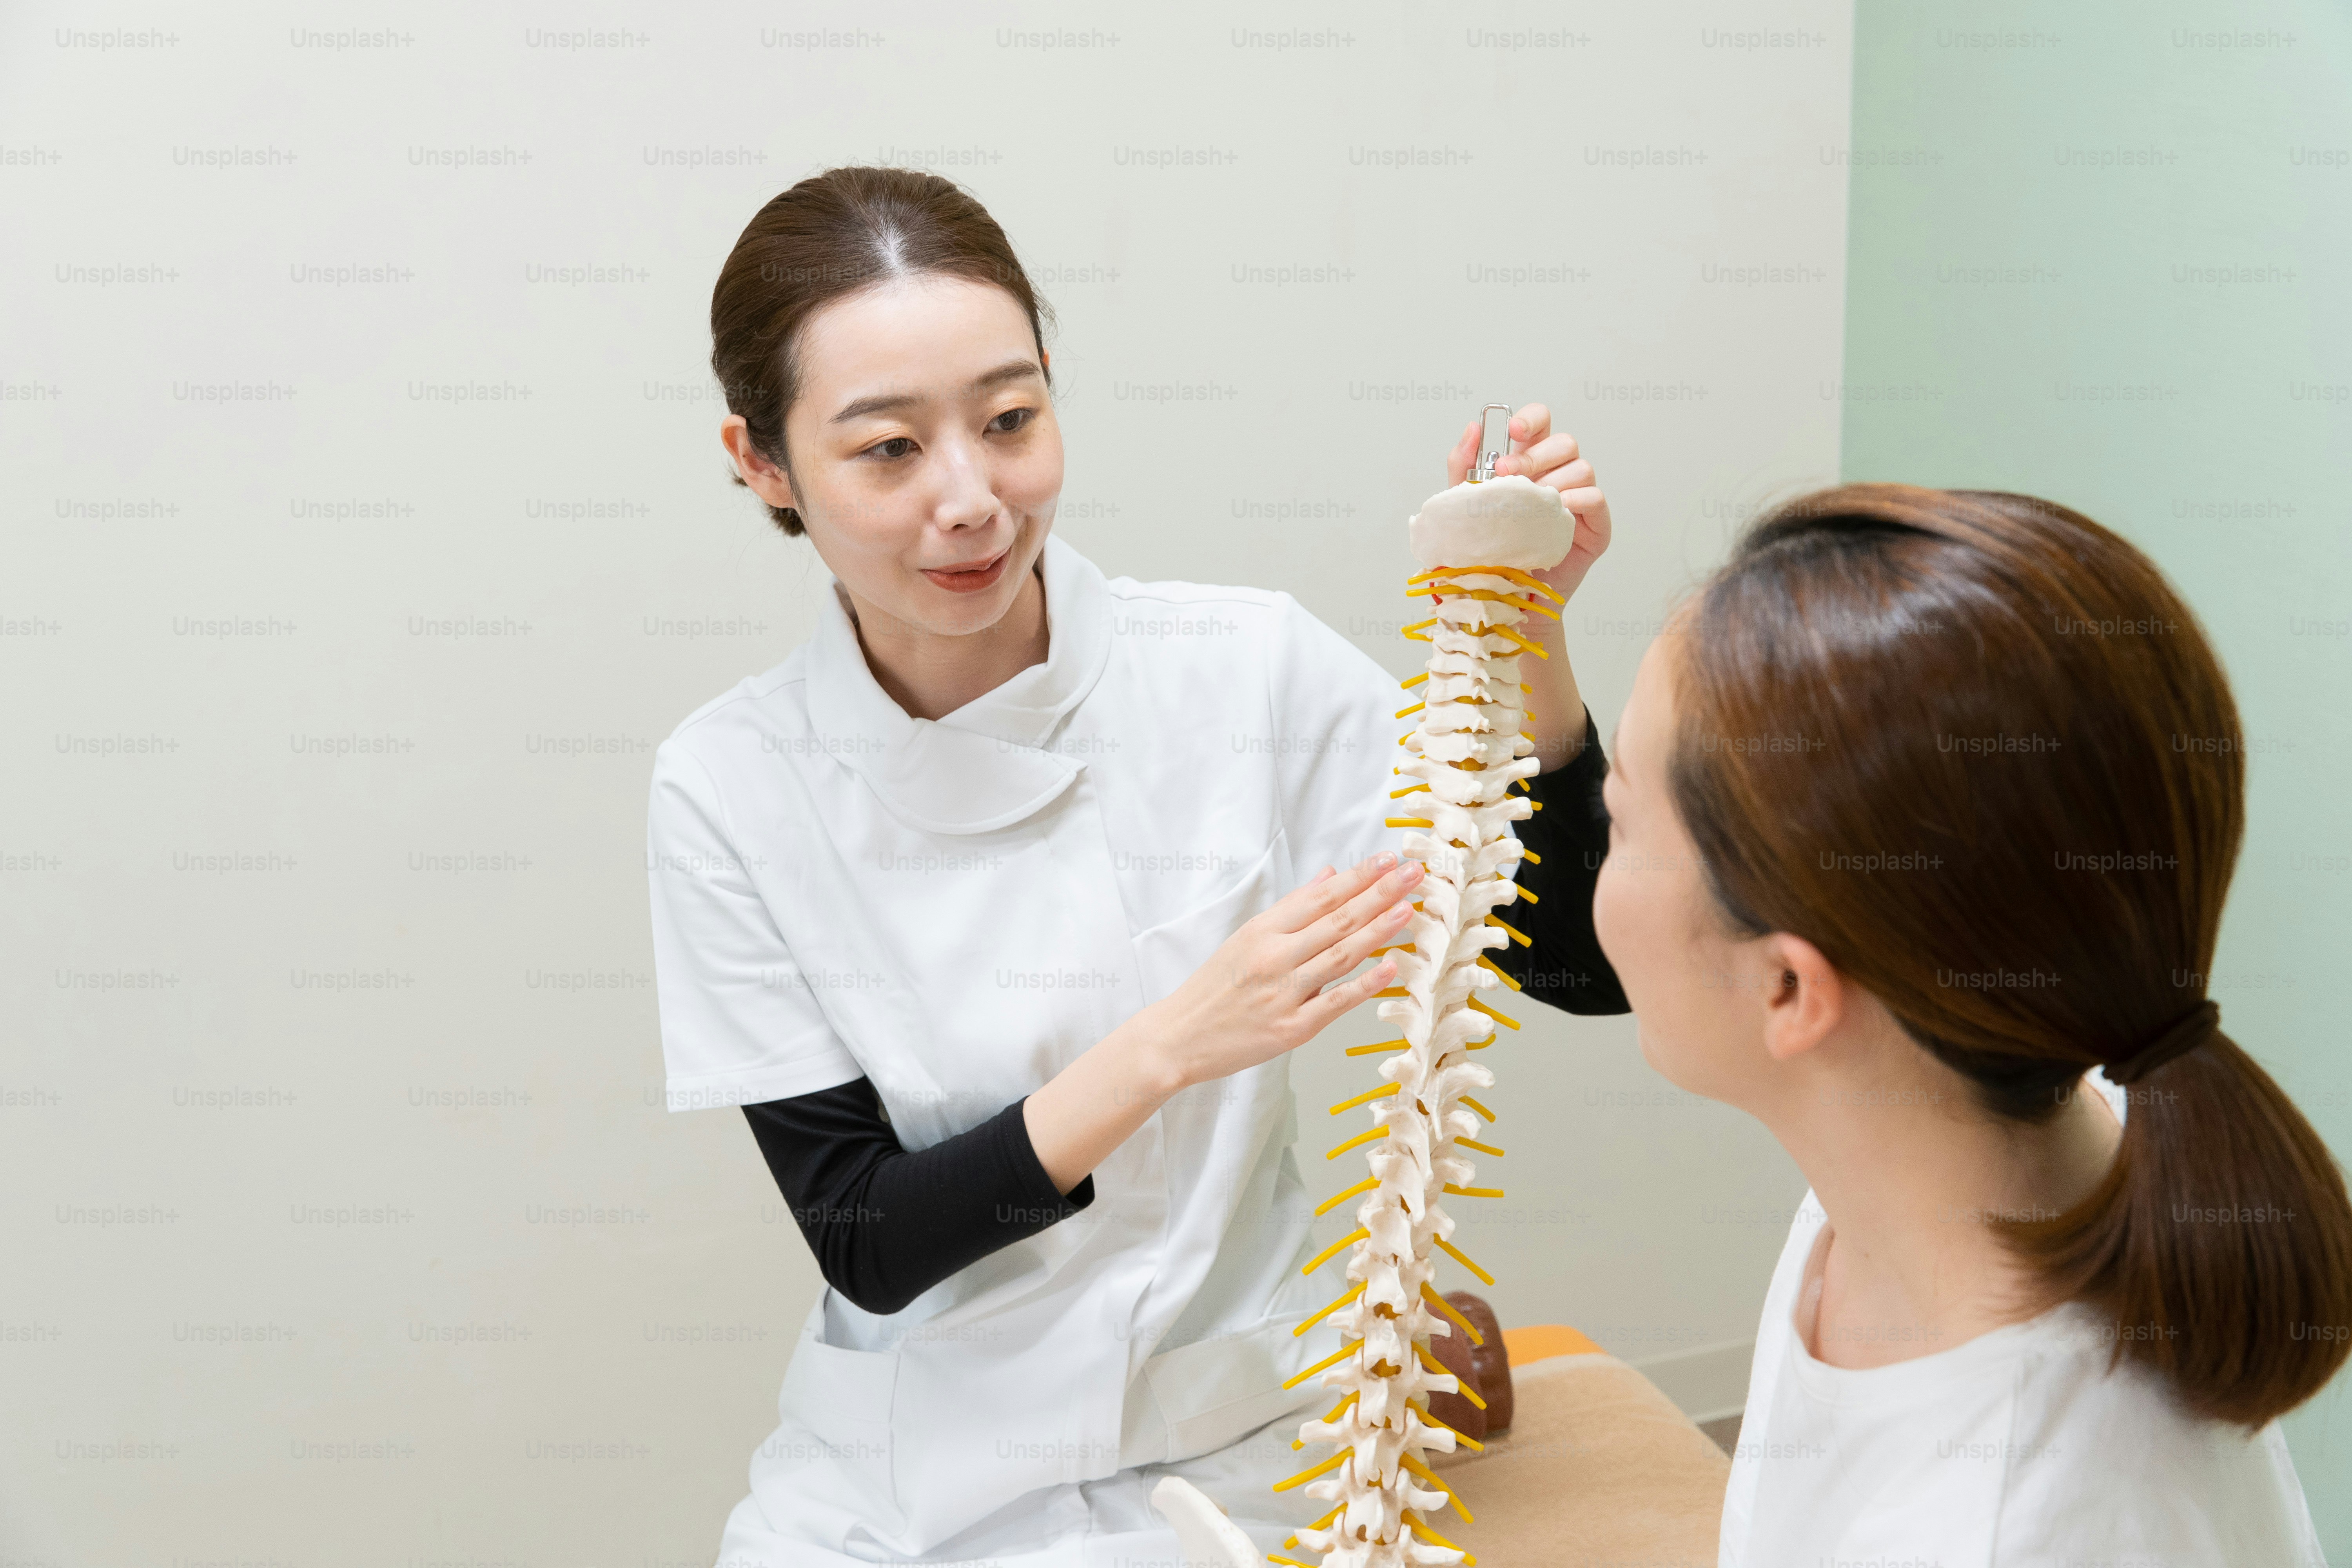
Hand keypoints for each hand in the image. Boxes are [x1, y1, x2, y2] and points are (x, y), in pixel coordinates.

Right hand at [1149, 851, 1425, 1087]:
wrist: (1178, 1037)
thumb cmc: (1214, 988)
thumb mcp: (1246, 937)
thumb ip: (1292, 907)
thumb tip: (1330, 875)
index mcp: (1262, 930)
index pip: (1320, 896)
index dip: (1358, 877)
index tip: (1387, 859)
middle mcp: (1274, 956)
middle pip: (1336, 919)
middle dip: (1379, 893)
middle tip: (1412, 874)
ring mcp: (1283, 993)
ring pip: (1340, 955)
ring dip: (1378, 930)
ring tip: (1408, 909)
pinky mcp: (1291, 1029)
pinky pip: (1334, 1002)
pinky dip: (1364, 985)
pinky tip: (1390, 967)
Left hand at [1444, 402, 1611, 604]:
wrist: (1506, 598)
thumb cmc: (1491, 552)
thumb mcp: (1468, 507)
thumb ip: (1464, 467)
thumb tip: (1472, 428)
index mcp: (1531, 465)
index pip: (1542, 425)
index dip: (1532, 419)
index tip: (1513, 432)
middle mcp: (1559, 476)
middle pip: (1564, 442)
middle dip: (1534, 455)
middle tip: (1506, 475)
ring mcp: (1580, 500)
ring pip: (1582, 468)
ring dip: (1553, 480)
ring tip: (1529, 505)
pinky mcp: (1595, 526)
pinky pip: (1596, 499)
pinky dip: (1577, 501)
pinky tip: (1556, 513)